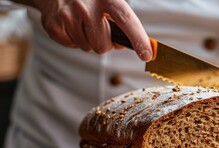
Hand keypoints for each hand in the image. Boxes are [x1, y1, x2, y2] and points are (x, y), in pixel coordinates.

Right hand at [33, 0, 151, 60]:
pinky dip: (74, 40)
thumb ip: (120, 23)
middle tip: (97, 28)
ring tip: (82, 24)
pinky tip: (71, 26)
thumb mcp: (108, 3)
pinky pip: (72, 46)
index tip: (147, 55)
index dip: (138, 39)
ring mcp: (68, 15)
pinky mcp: (54, 25)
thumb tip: (124, 45)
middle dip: (103, 42)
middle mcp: (87, 6)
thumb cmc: (89, 0)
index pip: (127, 21)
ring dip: (88, 41)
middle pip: (103, 45)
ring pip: (88, 48)